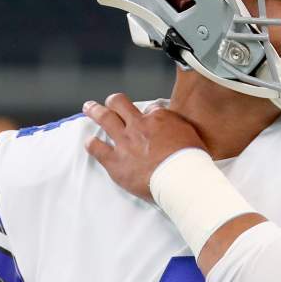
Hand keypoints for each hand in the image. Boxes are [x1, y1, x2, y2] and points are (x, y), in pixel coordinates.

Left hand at [83, 93, 207, 201]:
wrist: (181, 180)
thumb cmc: (190, 161)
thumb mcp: (191, 134)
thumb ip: (178, 125)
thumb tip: (171, 122)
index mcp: (158, 118)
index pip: (148, 108)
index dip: (147, 113)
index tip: (146, 117)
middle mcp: (138, 126)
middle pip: (119, 103)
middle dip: (113, 101)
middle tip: (110, 102)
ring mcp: (125, 142)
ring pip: (105, 118)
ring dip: (95, 111)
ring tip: (89, 107)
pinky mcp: (116, 161)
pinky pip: (97, 148)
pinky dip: (92, 144)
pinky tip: (90, 142)